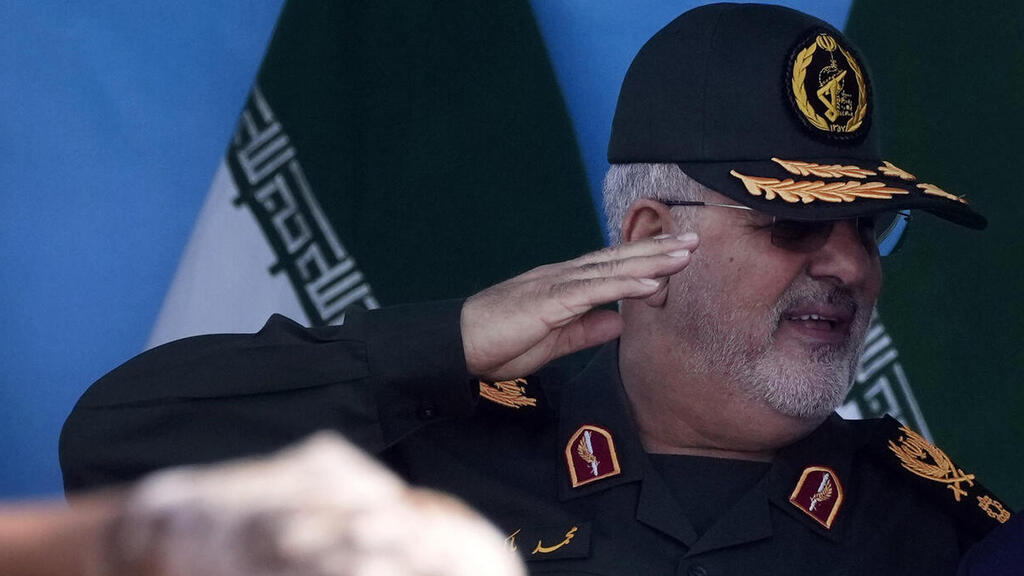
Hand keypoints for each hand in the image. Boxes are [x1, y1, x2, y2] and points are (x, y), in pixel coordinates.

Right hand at [461, 233, 698, 379]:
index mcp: (564, 285)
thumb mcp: (556, 340)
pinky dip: (624, 283)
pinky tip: (651, 281)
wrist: (458, 345)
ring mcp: (556, 284)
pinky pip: (593, 290)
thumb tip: (621, 320)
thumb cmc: (501, 342)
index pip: (612, 267)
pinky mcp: (548, 300)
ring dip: (650, 260)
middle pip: (618, 258)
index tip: (677, 253)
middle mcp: (563, 276)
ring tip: (684, 253)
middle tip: (695, 238)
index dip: (646, 258)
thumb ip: (588, 328)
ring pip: (611, 267)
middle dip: (658, 249)